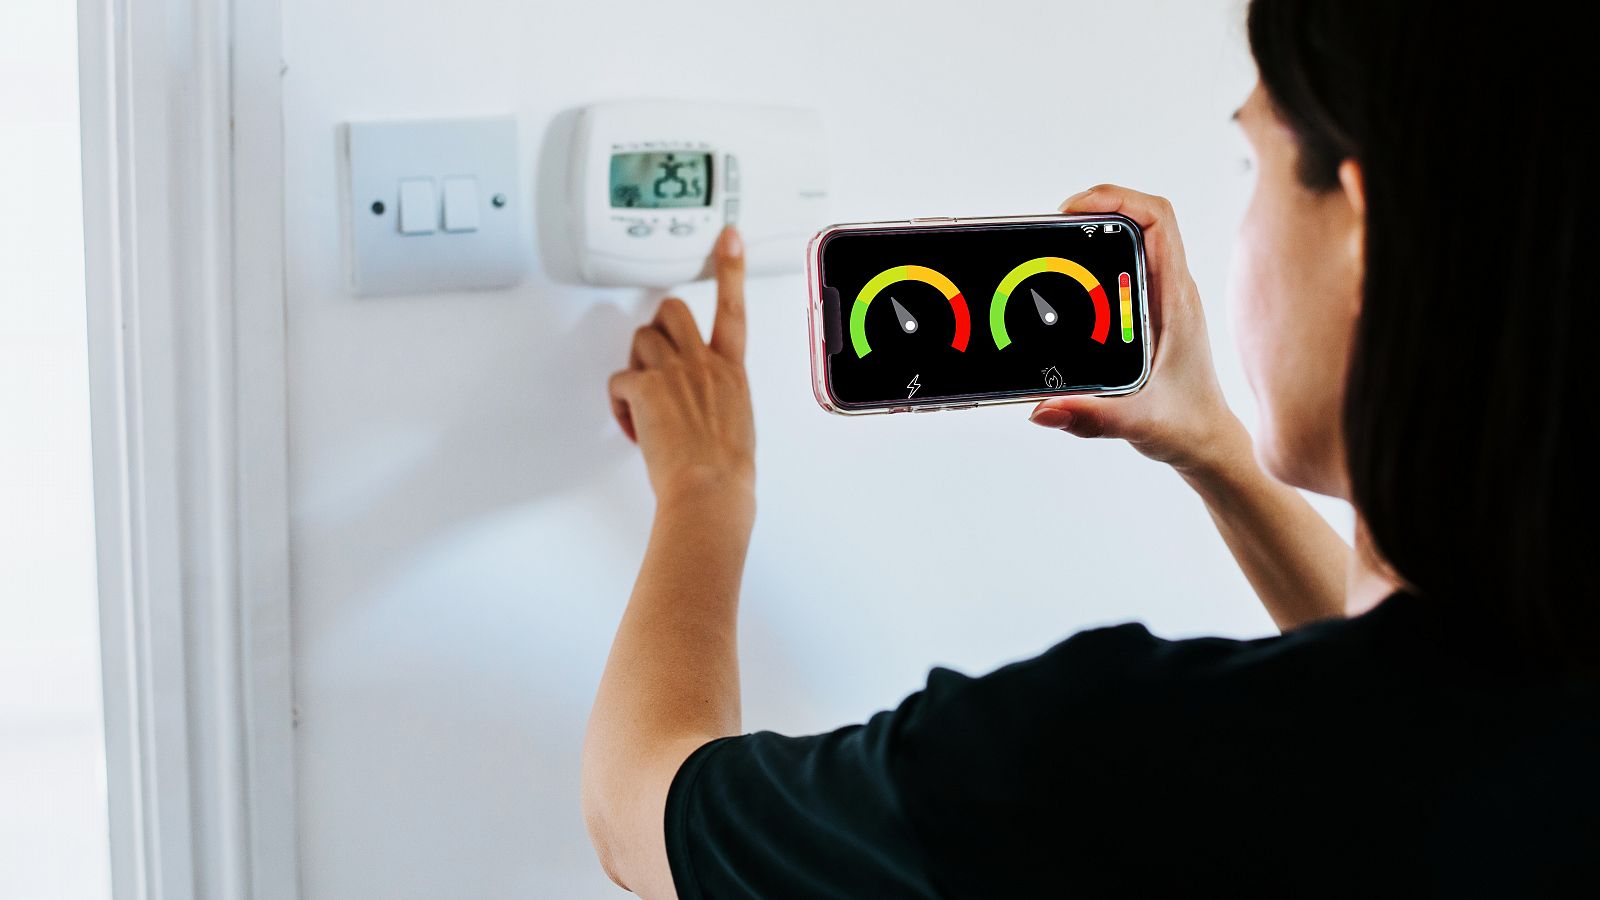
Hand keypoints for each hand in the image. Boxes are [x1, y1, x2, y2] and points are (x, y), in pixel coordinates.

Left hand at [608, 227, 755, 507]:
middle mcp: (704, 364)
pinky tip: (632, 425)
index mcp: (732, 371)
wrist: (712, 491)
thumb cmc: (726, 472)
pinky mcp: (646, 389)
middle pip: (673, 310)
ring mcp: (674, 373)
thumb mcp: (737, 424)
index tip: (728, 238)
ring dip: (635, 366)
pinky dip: (619, 404)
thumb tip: (704, 406)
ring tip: (643, 403)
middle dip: (658, 326)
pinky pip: (618, 380)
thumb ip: (719, 399)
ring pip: (641, 340)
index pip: (733, 307)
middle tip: (654, 357)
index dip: (730, 267)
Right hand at [1029, 184, 1246, 474]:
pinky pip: (1129, 264)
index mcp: (1176, 301)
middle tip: (1054, 224)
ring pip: (1136, 238)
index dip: (1116, 198)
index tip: (1073, 209)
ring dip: (1098, 228)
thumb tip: (1043, 409)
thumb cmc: (1185, 427)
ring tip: (1057, 240)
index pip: (1159, 220)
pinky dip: (1099, 255)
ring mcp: (1164, 298)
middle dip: (1097, 206)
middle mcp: (1173, 291)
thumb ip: (1091, 418)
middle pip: (1142, 218)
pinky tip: (1070, 275)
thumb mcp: (1138, 423)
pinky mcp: (1152, 310)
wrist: (1207, 442)